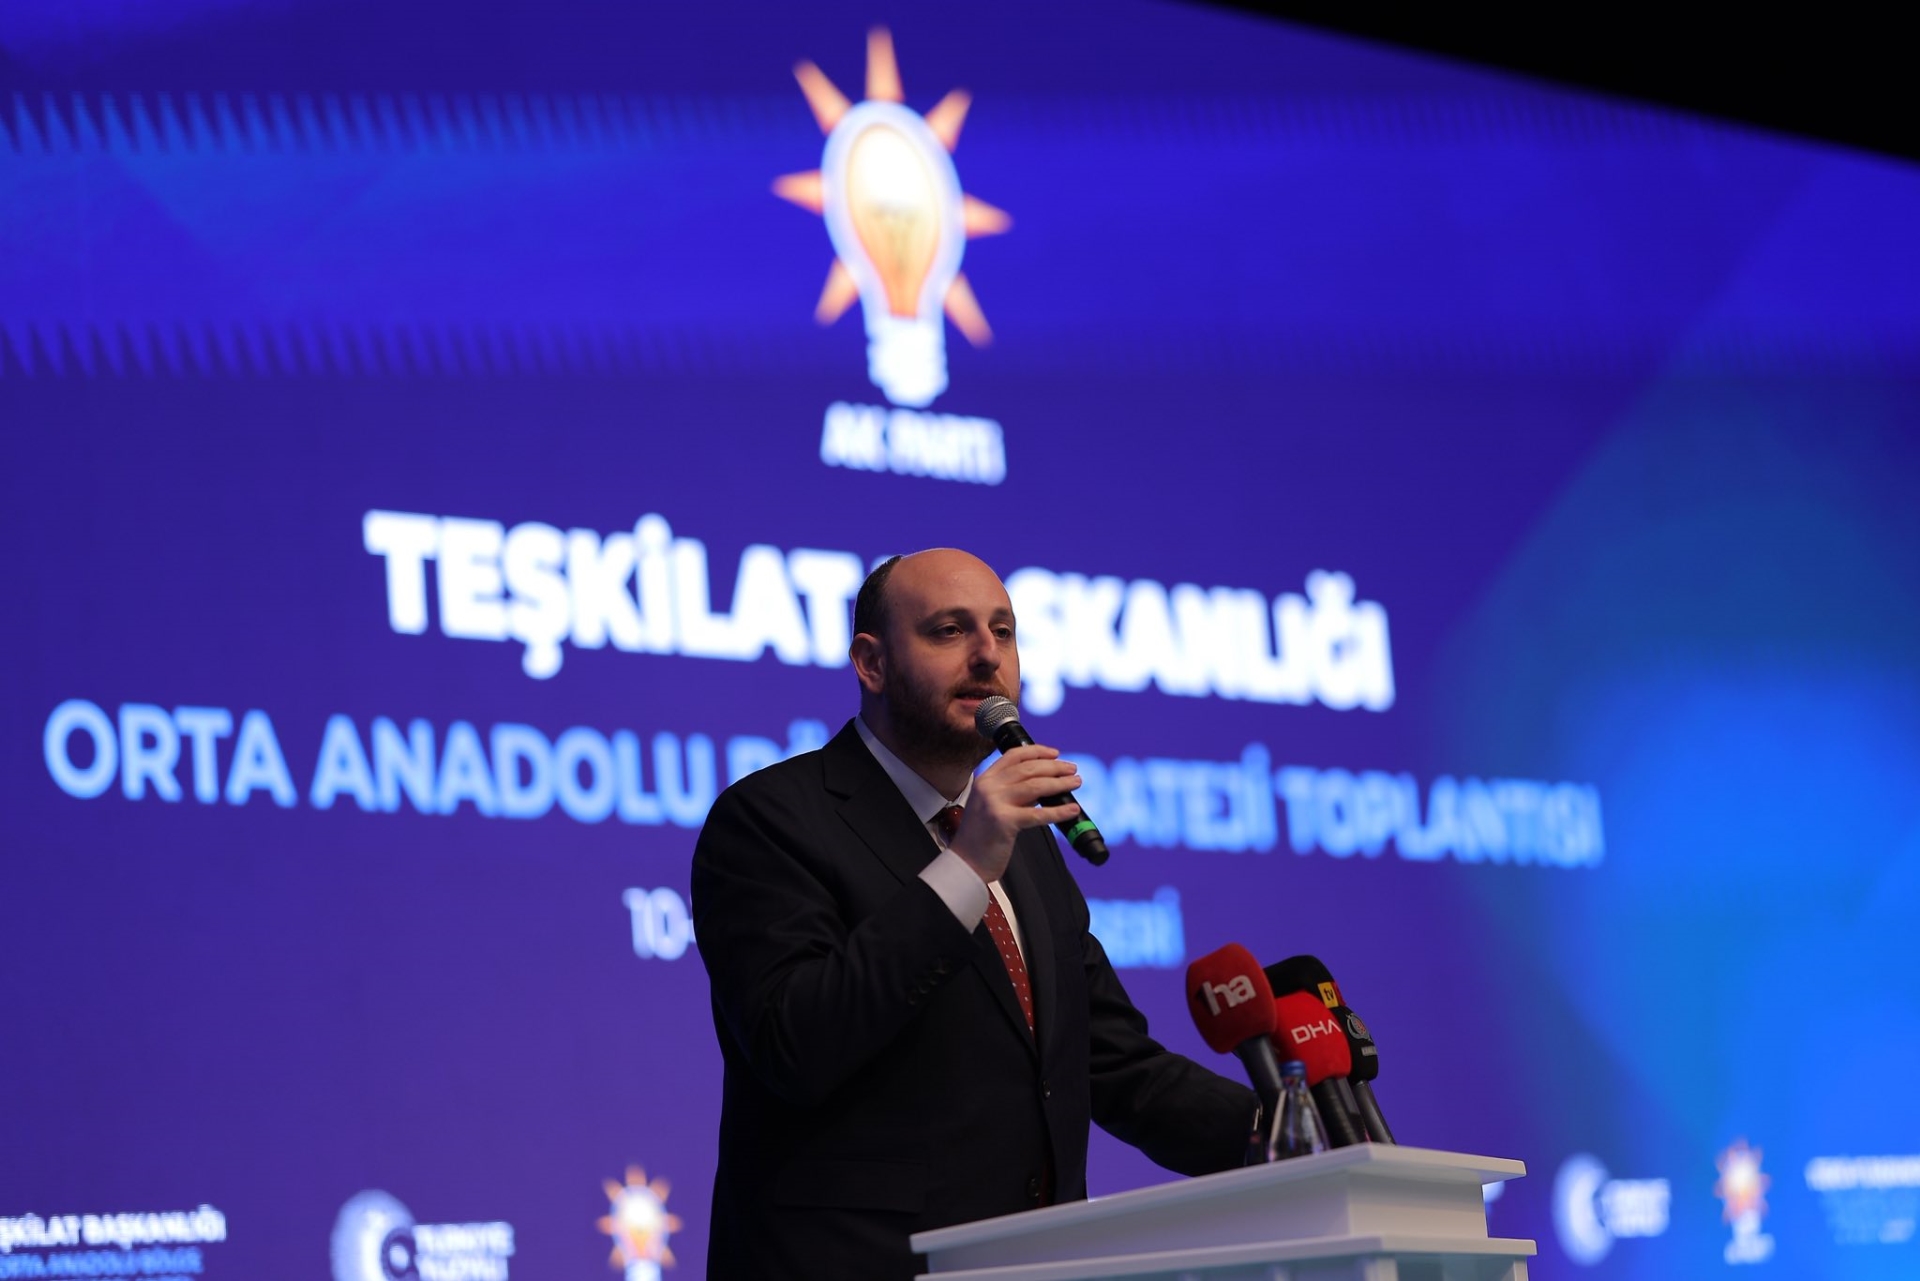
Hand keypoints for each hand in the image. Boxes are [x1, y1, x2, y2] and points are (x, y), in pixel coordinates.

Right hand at [949, 744, 1081, 884]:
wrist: (966, 862)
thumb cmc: (980, 836)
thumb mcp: (990, 805)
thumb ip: (1011, 792)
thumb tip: (1043, 785)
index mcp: (985, 780)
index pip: (1013, 756)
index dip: (1037, 752)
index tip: (1055, 754)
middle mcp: (989, 787)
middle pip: (1028, 769)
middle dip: (1054, 767)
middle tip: (1072, 769)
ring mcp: (995, 803)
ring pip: (1035, 786)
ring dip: (1059, 783)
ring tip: (1075, 783)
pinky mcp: (1004, 822)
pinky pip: (1038, 814)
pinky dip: (1058, 811)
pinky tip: (1071, 809)